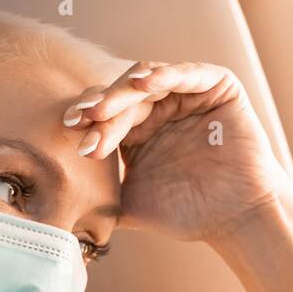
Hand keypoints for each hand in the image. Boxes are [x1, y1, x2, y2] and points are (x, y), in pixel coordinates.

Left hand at [62, 60, 292, 244]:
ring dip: (123, 91)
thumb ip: (100, 197)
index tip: (69, 131)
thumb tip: (56, 209)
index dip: (89, 121)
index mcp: (140, 131)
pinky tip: (145, 82)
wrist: (236, 219)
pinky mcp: (218, 86)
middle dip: (101, 108)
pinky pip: (188, 72)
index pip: (108, 116)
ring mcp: (189, 95)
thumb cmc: (189, 214)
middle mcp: (162, 108)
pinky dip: (166, 74)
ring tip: (105, 107)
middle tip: (81, 120)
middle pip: (123, 97)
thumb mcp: (132, 204)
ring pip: (149, 80)